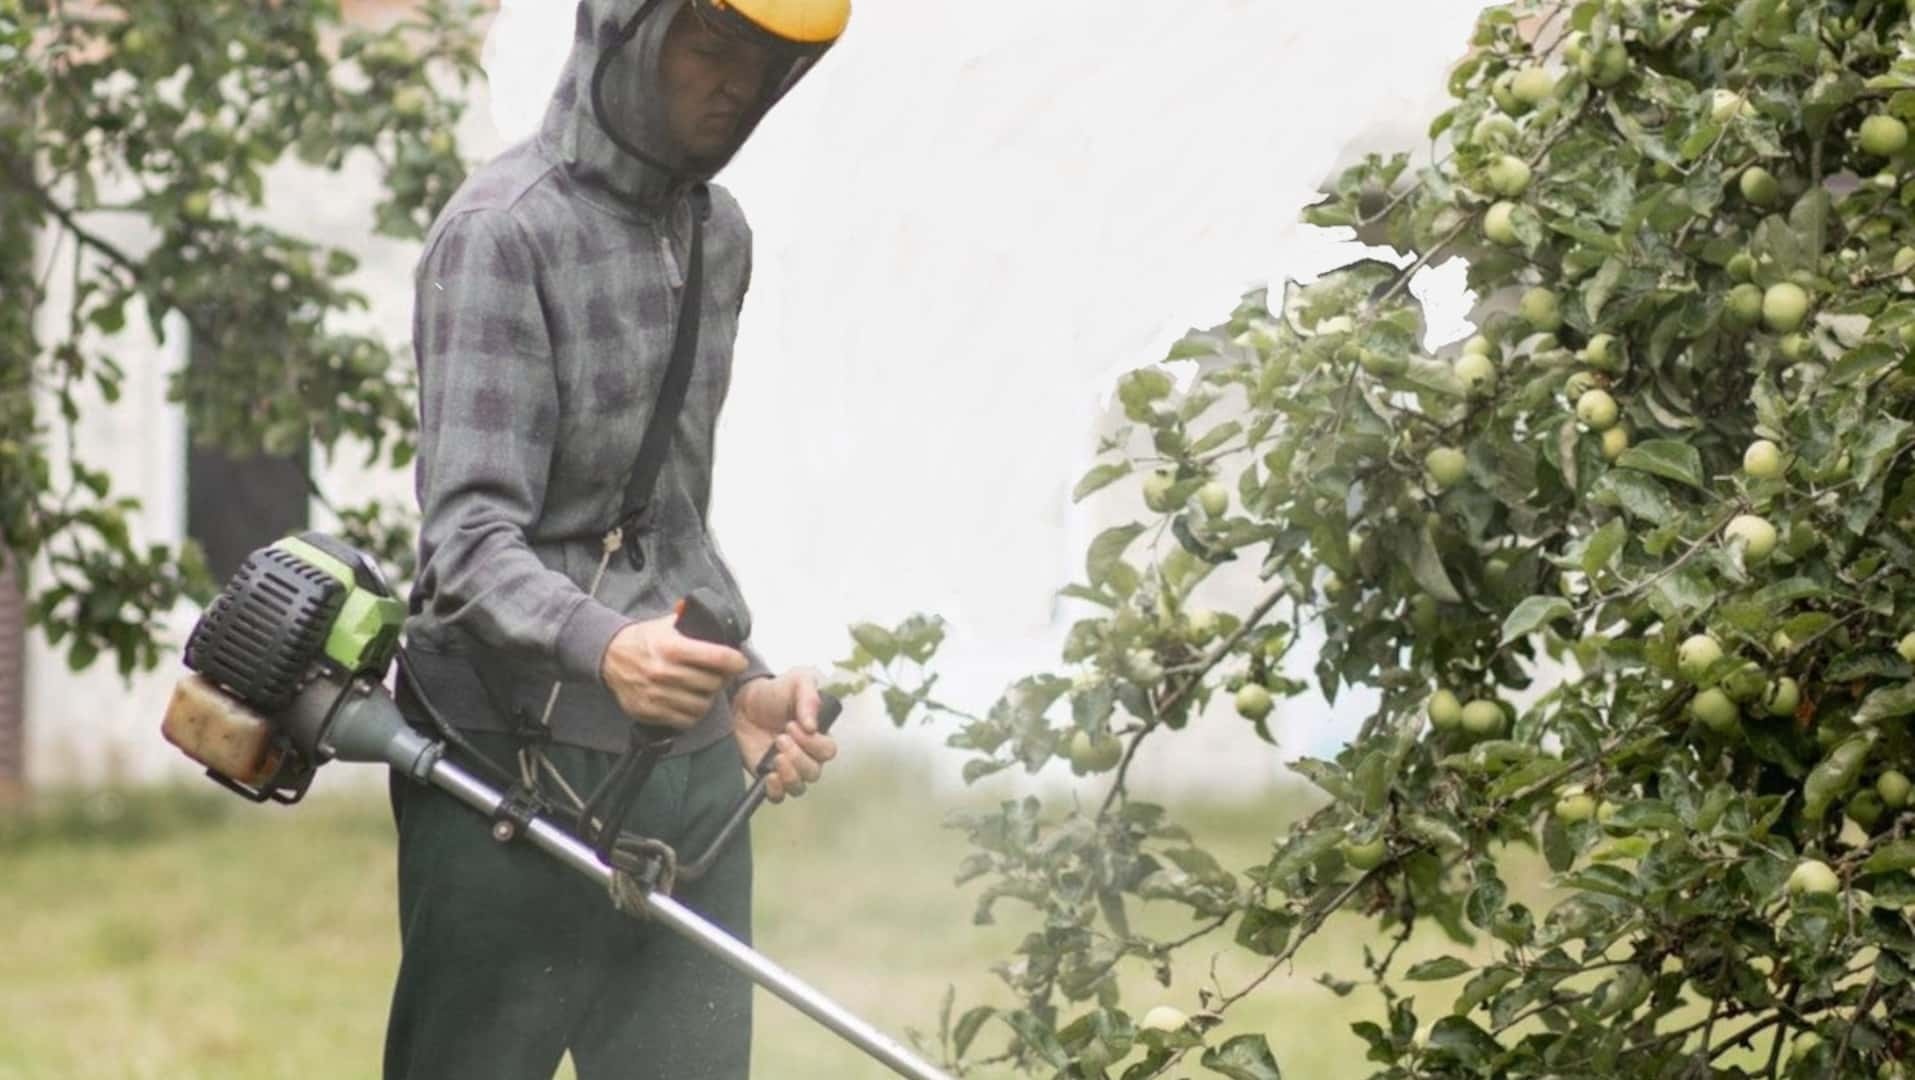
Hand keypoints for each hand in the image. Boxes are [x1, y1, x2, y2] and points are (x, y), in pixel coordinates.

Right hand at [599, 615, 748, 729]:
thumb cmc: (642, 639)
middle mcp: (664, 672)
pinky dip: (693, 714)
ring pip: (701, 705)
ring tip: (705, 690)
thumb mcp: (666, 624)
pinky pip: (684, 720)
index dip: (735, 661)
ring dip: (708, 698)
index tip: (739, 662)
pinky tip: (691, 702)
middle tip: (721, 675)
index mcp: (672, 647)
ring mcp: (656, 695)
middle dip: (722, 679)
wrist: (609, 656)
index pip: (718, 658)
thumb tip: (715, 618)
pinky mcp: (649, 711)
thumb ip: (691, 621)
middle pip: (712, 683)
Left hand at [731, 669, 836, 801]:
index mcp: (818, 736)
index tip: (792, 725)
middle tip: (780, 738)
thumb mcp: (797, 682)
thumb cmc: (775, 692)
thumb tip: (812, 726)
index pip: (827, 751)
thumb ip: (809, 698)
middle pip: (814, 772)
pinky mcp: (767, 776)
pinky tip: (768, 776)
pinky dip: (776, 791)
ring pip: (799, 787)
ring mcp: (787, 768)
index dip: (812, 743)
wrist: (744, 701)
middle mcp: (806, 756)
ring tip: (775, 757)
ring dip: (790, 775)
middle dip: (798, 757)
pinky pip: (778, 796)